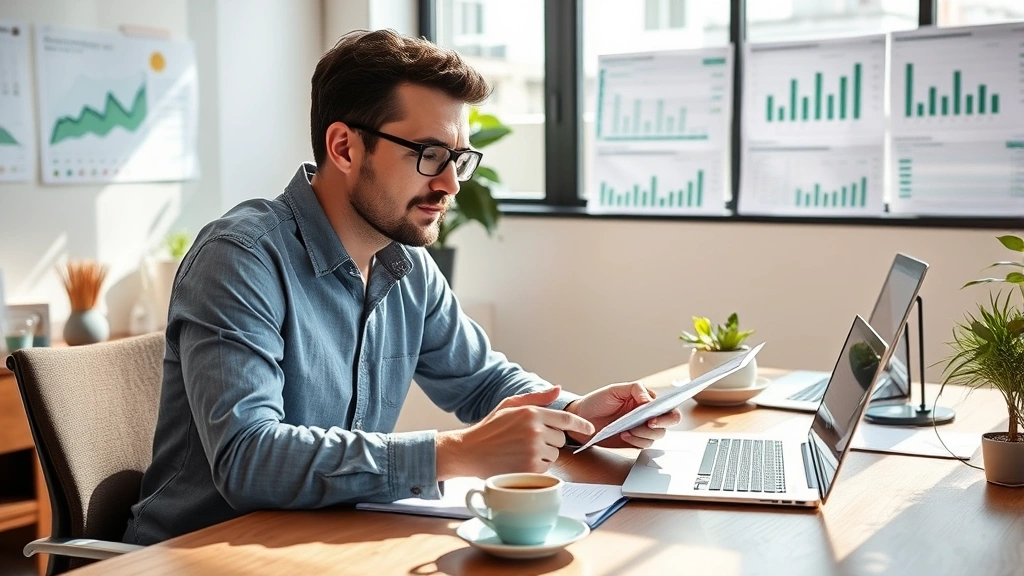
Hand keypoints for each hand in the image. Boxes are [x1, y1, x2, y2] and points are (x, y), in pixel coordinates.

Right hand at [436, 387, 594, 479]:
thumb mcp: (510, 405)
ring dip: (544, 454)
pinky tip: (520, 461)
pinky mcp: (530, 468)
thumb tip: (558, 388)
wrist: (470, 451)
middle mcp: (535, 431)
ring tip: (522, 451)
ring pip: (554, 455)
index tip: (590, 429)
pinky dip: (537, 466)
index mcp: (532, 413)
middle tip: (529, 441)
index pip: (567, 420)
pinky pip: (546, 468)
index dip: (582, 425)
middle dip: (550, 440)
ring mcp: (533, 450)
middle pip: (561, 439)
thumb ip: (537, 397)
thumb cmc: (490, 429)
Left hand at [565, 382, 681, 448]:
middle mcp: (647, 413)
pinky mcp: (635, 440)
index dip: (667, 411)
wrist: (582, 419)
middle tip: (648, 424)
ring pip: (658, 434)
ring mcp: (642, 427)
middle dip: (661, 424)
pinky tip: (624, 435)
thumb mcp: (615, 390)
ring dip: (645, 433)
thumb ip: (636, 389)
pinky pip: (645, 444)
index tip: (654, 415)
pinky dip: (637, 441)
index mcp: (645, 399)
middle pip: (668, 421)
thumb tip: (650, 400)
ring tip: (628, 430)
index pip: (667, 404)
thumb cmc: (598, 401)